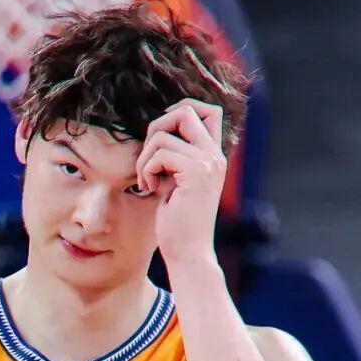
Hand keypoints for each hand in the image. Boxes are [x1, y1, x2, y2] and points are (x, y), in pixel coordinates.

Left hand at [135, 99, 227, 269]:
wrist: (188, 252)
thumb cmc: (177, 221)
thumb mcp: (175, 181)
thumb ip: (174, 156)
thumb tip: (155, 130)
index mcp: (214, 156)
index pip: (209, 110)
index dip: (182, 108)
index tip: (161, 133)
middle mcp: (216, 156)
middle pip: (185, 111)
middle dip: (156, 128)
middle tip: (148, 156)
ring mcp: (208, 163)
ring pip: (163, 135)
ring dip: (144, 157)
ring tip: (146, 180)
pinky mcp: (197, 172)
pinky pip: (160, 153)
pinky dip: (146, 169)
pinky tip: (150, 188)